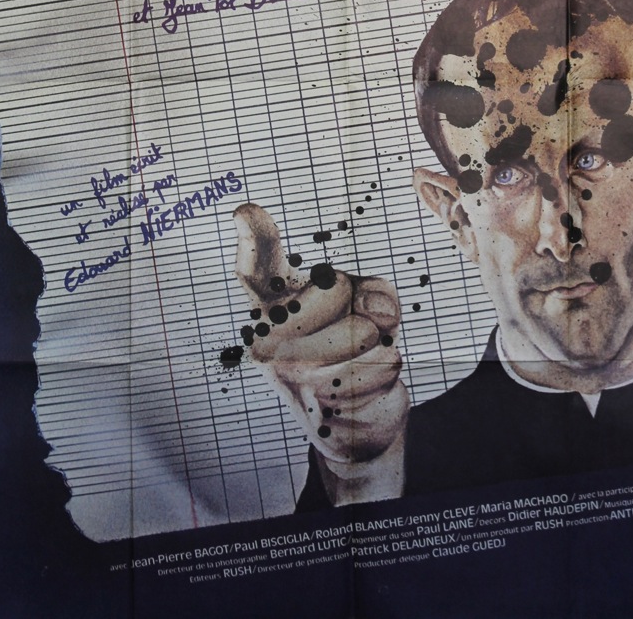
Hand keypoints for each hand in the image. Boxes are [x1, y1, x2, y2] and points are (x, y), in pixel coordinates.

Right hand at [233, 203, 408, 503]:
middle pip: (337, 286)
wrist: (354, 420)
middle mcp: (268, 336)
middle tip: (351, 332)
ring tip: (358, 360)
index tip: (245, 212)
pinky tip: (364, 386)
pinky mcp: (321, 402)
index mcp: (273, 303)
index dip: (254, 239)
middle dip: (362, 305)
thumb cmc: (354, 345)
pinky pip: (382, 362)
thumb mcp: (368, 304)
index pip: (256, 268)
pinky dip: (387, 370)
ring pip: (364, 330)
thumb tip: (376, 315)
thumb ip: (375, 294)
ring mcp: (291, 372)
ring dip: (380, 343)